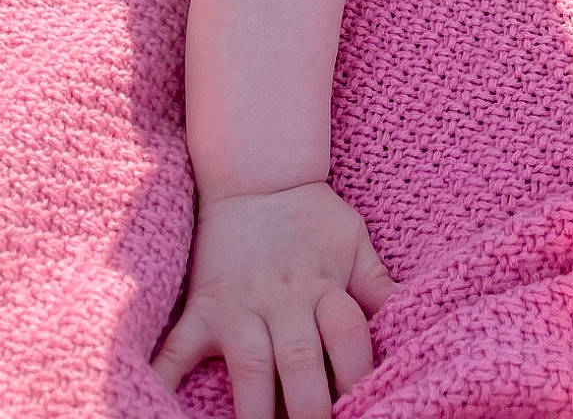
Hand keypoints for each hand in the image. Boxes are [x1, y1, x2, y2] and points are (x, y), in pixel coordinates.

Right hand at [151, 181, 397, 418]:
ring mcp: (239, 306)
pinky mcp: (202, 309)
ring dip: (256, 407)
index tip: (367, 404)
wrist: (257, 175)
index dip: (358, 373)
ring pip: (250, 365)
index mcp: (323, 285)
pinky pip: (177, 347)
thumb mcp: (353, 242)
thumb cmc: (311, 216)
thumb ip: (377, 284)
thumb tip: (411, 315)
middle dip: (311, 404)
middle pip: (301, 360)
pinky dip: (166, 377)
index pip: (348, 335)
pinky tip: (161, 403)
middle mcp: (283, 300)